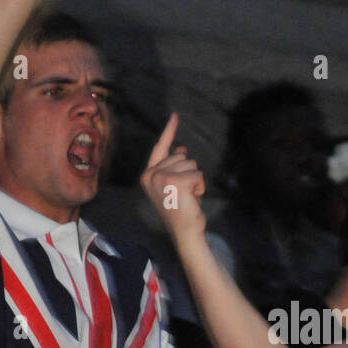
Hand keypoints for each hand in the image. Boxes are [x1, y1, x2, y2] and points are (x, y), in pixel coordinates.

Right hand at [140, 114, 206, 243]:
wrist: (184, 232)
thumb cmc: (181, 210)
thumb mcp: (176, 185)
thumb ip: (174, 167)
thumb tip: (181, 149)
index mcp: (148, 175)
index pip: (160, 147)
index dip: (169, 131)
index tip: (175, 115)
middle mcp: (150, 174)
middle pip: (181, 156)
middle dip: (189, 172)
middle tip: (184, 194)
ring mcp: (161, 177)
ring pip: (190, 163)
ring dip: (195, 180)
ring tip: (188, 196)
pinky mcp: (174, 181)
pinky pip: (197, 173)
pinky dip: (200, 185)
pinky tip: (193, 198)